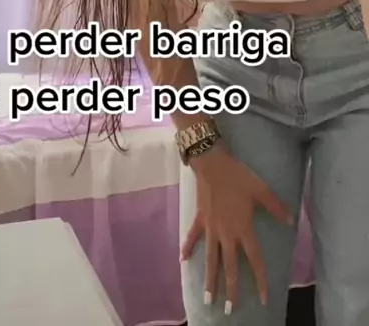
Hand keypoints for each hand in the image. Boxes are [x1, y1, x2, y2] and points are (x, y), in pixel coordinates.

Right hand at [180, 145, 292, 312]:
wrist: (212, 164)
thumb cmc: (238, 176)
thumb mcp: (261, 189)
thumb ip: (275, 206)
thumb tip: (291, 220)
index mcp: (243, 229)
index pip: (254, 260)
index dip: (260, 280)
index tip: (263, 298)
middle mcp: (226, 234)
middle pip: (229, 267)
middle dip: (230, 289)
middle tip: (229, 310)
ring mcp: (211, 229)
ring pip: (210, 259)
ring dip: (209, 279)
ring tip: (208, 298)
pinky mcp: (200, 219)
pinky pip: (193, 237)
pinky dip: (188, 248)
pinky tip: (183, 260)